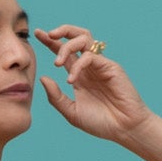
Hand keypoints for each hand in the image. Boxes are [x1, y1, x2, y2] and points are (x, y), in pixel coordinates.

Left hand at [36, 25, 151, 144]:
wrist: (124, 130)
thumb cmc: (101, 123)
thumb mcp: (71, 112)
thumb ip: (56, 97)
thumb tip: (43, 77)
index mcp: (79, 74)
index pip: (64, 51)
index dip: (50, 41)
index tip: (37, 34)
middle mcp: (89, 66)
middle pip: (76, 36)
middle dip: (62, 31)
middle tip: (47, 35)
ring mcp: (100, 65)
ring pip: (84, 39)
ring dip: (67, 46)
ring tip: (57, 62)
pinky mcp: (111, 67)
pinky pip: (91, 57)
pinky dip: (78, 66)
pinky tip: (71, 80)